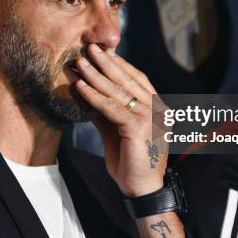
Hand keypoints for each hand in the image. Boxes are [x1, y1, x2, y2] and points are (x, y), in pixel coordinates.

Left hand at [74, 44, 167, 196]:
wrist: (141, 189)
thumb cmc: (130, 161)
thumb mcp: (116, 131)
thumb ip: (106, 113)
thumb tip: (87, 94)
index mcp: (157, 107)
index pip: (137, 78)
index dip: (119, 64)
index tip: (102, 52)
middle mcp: (157, 109)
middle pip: (128, 80)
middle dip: (106, 63)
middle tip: (89, 48)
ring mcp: (150, 118)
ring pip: (118, 91)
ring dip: (96, 76)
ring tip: (80, 63)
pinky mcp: (139, 128)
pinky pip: (112, 108)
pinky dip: (94, 96)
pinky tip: (80, 87)